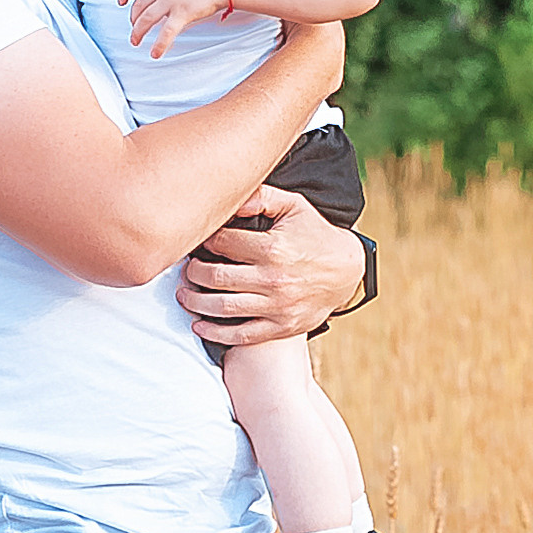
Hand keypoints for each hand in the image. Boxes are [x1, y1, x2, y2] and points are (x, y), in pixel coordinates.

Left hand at [121, 0, 230, 57]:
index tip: (121, 2)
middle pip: (139, 4)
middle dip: (133, 18)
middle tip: (133, 27)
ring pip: (146, 19)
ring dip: (137, 32)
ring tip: (135, 41)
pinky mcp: (182, 13)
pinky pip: (166, 33)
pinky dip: (159, 45)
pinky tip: (155, 53)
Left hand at [177, 183, 367, 348]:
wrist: (347, 271)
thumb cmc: (314, 235)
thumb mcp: (293, 206)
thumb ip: (260, 198)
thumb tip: (228, 199)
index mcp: (274, 247)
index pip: (223, 244)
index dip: (204, 241)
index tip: (196, 242)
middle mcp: (274, 279)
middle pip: (216, 277)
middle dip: (193, 272)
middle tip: (186, 269)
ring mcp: (277, 306)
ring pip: (223, 307)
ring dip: (195, 302)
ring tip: (184, 295)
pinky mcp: (281, 327)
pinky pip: (242, 335)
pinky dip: (216, 332)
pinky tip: (200, 325)